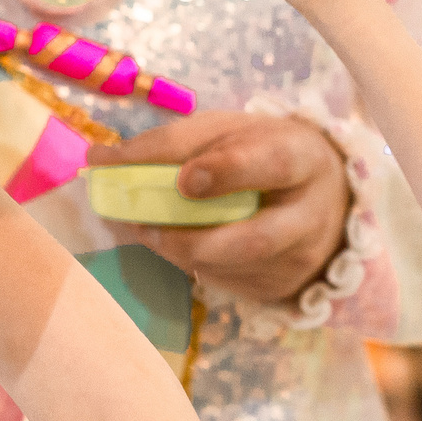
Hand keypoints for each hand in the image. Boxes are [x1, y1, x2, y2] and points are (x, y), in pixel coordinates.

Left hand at [88, 111, 351, 305]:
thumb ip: (172, 143)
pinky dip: (193, 264)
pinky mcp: (283, 290)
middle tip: (142, 226)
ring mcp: (301, 262)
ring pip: (233, 268)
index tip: (184, 179)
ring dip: (180, 252)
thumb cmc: (259, 152)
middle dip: (191, 237)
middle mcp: (312, 217)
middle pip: (254, 239)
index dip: (227, 172)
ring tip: (146, 230)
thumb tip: (101, 161)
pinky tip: (178, 243)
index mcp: (302, 158)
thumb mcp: (226, 130)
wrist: (320, 196)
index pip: (271, 165)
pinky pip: (228, 282)